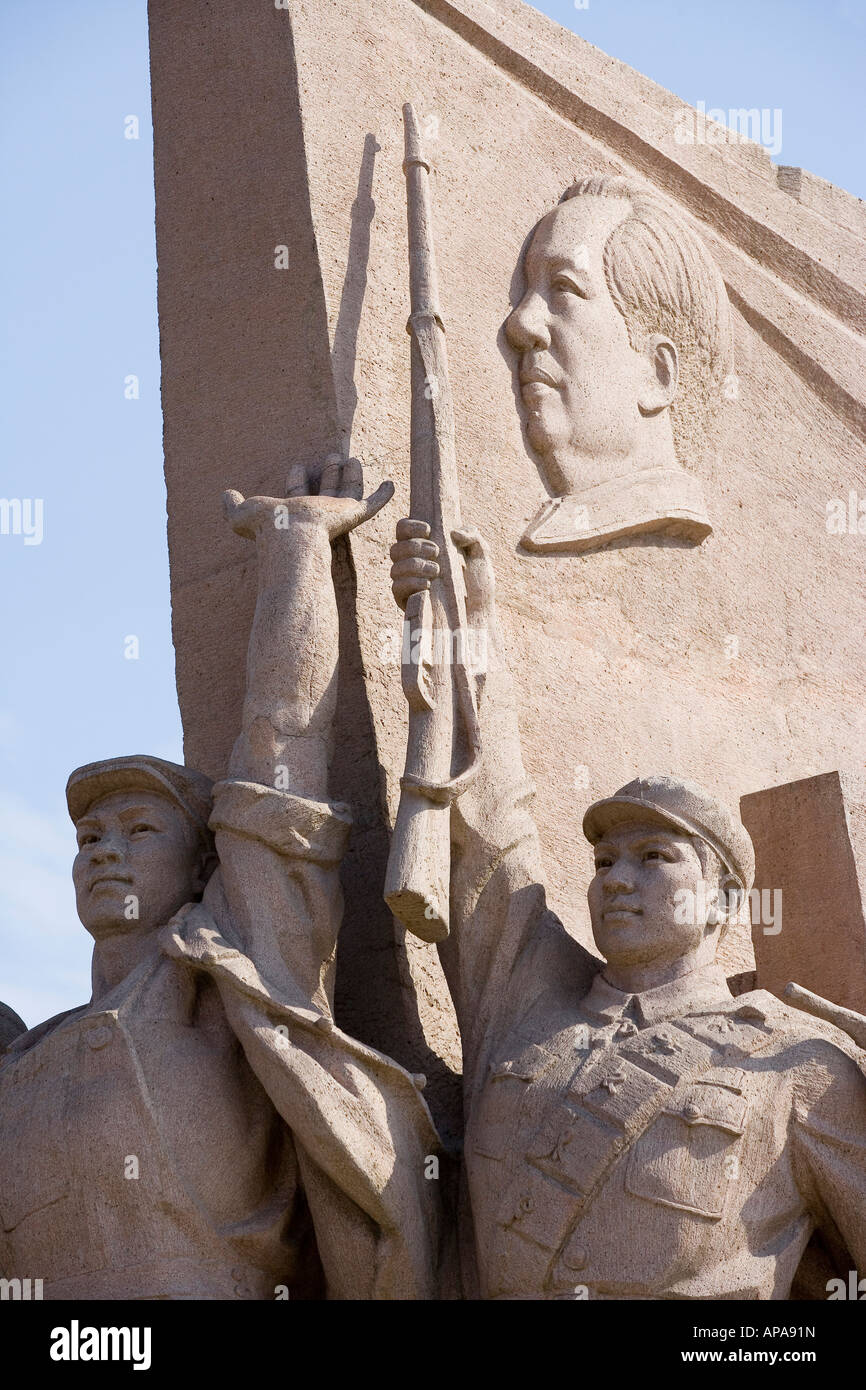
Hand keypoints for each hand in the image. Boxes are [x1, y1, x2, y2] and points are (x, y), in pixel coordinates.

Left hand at [224, 455, 393, 542]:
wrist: (290, 535)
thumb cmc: (265, 528)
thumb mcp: (241, 514)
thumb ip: (232, 505)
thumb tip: (225, 493)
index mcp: (294, 512)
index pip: (298, 494)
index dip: (297, 480)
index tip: (297, 465)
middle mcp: (317, 513)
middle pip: (327, 491)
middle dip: (329, 474)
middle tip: (332, 456)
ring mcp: (337, 515)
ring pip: (349, 492)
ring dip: (351, 477)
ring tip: (352, 459)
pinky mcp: (354, 515)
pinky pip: (373, 504)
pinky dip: (383, 495)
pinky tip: (391, 484)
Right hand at [390, 519, 495, 628]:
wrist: (479, 613)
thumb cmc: (478, 583)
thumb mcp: (481, 554)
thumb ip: (473, 535)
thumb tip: (454, 532)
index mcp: (423, 547)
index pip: (403, 530)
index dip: (410, 526)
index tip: (429, 530)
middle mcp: (411, 563)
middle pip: (396, 548)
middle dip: (415, 546)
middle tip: (436, 551)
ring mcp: (407, 583)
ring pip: (395, 568)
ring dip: (414, 565)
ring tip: (437, 571)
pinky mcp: (406, 601)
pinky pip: (396, 588)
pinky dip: (411, 583)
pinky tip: (427, 585)